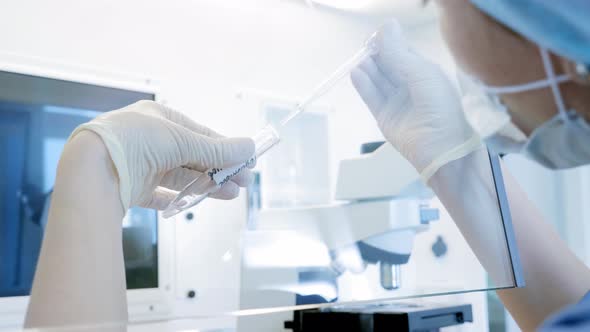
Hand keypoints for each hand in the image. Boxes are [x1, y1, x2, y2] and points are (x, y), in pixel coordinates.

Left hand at [68, 100, 254, 209]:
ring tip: (230, 195)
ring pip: (180, 176)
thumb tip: (250, 147)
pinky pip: (159, 194)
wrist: (92, 170)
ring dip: (206, 184)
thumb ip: (217, 150)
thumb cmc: (134, 142)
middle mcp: (148, 140)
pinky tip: (195, 202)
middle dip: (219, 169)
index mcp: (157, 117)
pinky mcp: (131, 187)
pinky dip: (177, 198)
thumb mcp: (182, 140)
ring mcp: (139, 164)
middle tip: (243, 183)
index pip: (199, 133)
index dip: (224, 148)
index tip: (245, 161)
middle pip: (192, 156)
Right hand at [351, 20, 480, 181]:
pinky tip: (357, 73)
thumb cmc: (439, 107)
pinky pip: (371, 96)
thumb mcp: (421, 75)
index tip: (377, 37)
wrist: (441, 147)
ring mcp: (396, 101)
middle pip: (387, 64)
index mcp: (424, 72)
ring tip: (362, 61)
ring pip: (378, 79)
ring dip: (369, 68)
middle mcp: (409, 85)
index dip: (390, 43)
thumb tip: (386, 26)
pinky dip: (363, 85)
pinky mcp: (384, 116)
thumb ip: (399, 53)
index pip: (402, 52)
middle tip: (366, 47)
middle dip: (377, 55)